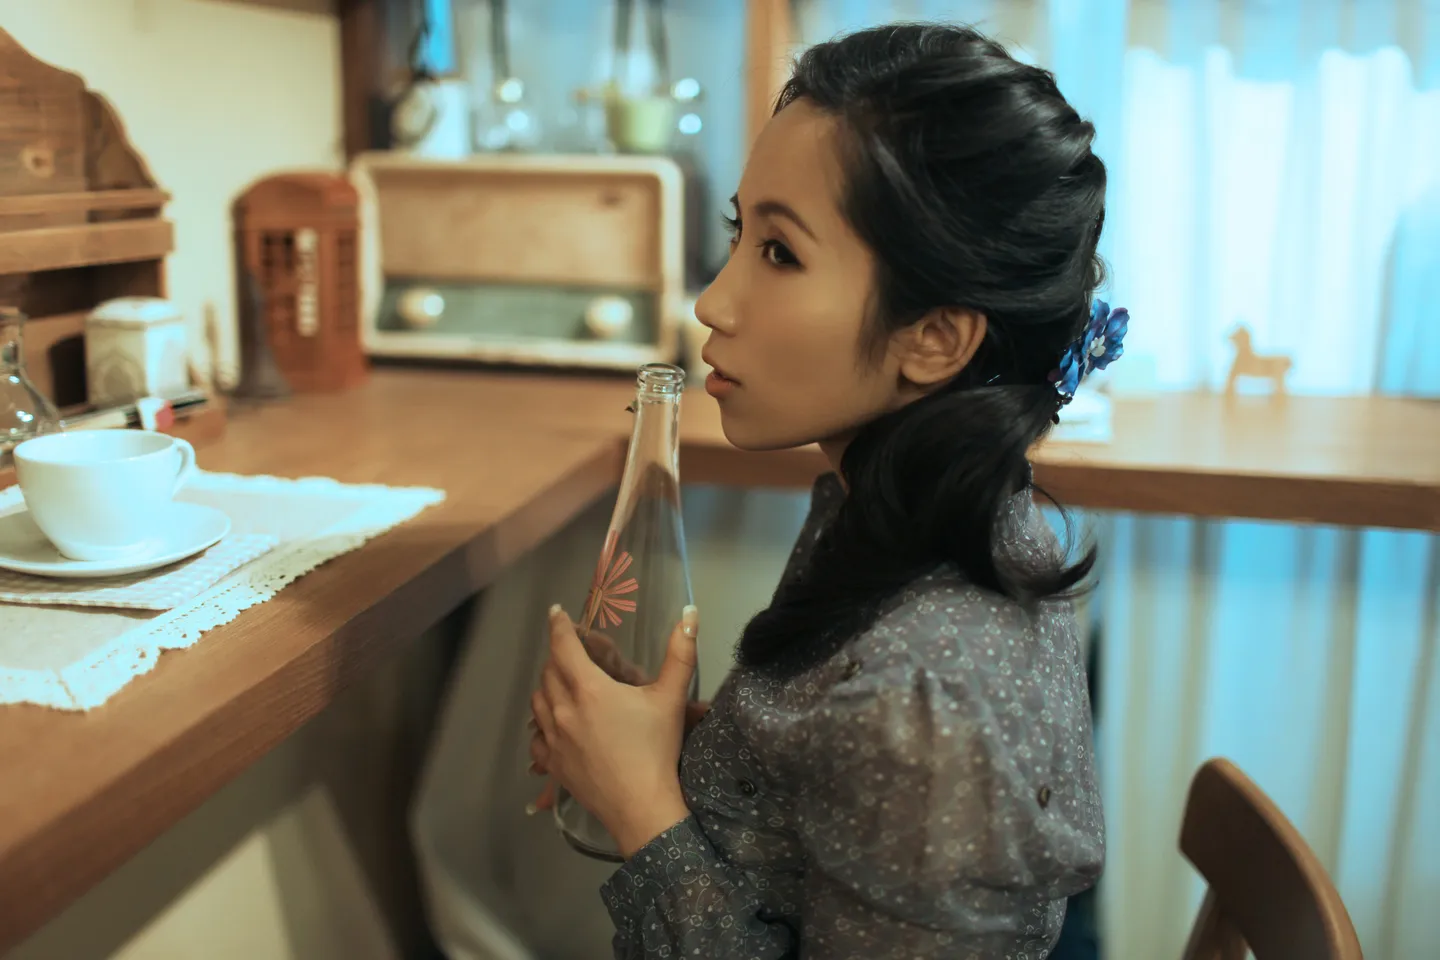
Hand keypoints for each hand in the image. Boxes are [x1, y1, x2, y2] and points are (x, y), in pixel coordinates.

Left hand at [528, 604, 698, 856]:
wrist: (641, 806)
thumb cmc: (656, 749)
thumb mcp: (671, 698)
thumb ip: (680, 653)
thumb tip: (690, 612)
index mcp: (589, 689)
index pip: (564, 647)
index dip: (559, 626)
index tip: (556, 613)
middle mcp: (564, 710)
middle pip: (549, 672)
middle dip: (558, 656)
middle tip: (573, 653)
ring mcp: (554, 739)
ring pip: (538, 701)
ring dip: (548, 686)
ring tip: (563, 684)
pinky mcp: (553, 763)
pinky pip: (536, 735)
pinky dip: (542, 722)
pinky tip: (554, 724)